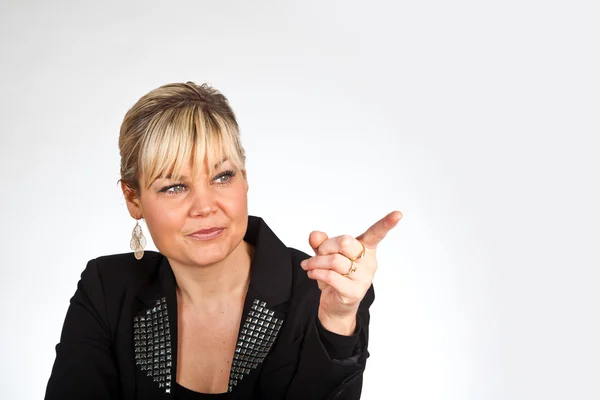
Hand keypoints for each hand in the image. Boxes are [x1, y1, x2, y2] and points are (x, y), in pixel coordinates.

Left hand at [300, 211, 401, 334]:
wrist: (334, 304)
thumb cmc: (334, 275)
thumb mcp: (325, 255)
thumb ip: (320, 243)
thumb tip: (315, 235)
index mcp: (366, 248)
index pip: (376, 234)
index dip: (386, 224)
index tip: (398, 214)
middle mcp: (369, 262)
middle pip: (346, 243)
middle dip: (325, 246)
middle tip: (318, 252)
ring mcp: (364, 278)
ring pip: (334, 261)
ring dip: (315, 262)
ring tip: (308, 265)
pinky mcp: (354, 292)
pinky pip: (331, 276)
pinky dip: (316, 272)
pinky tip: (312, 273)